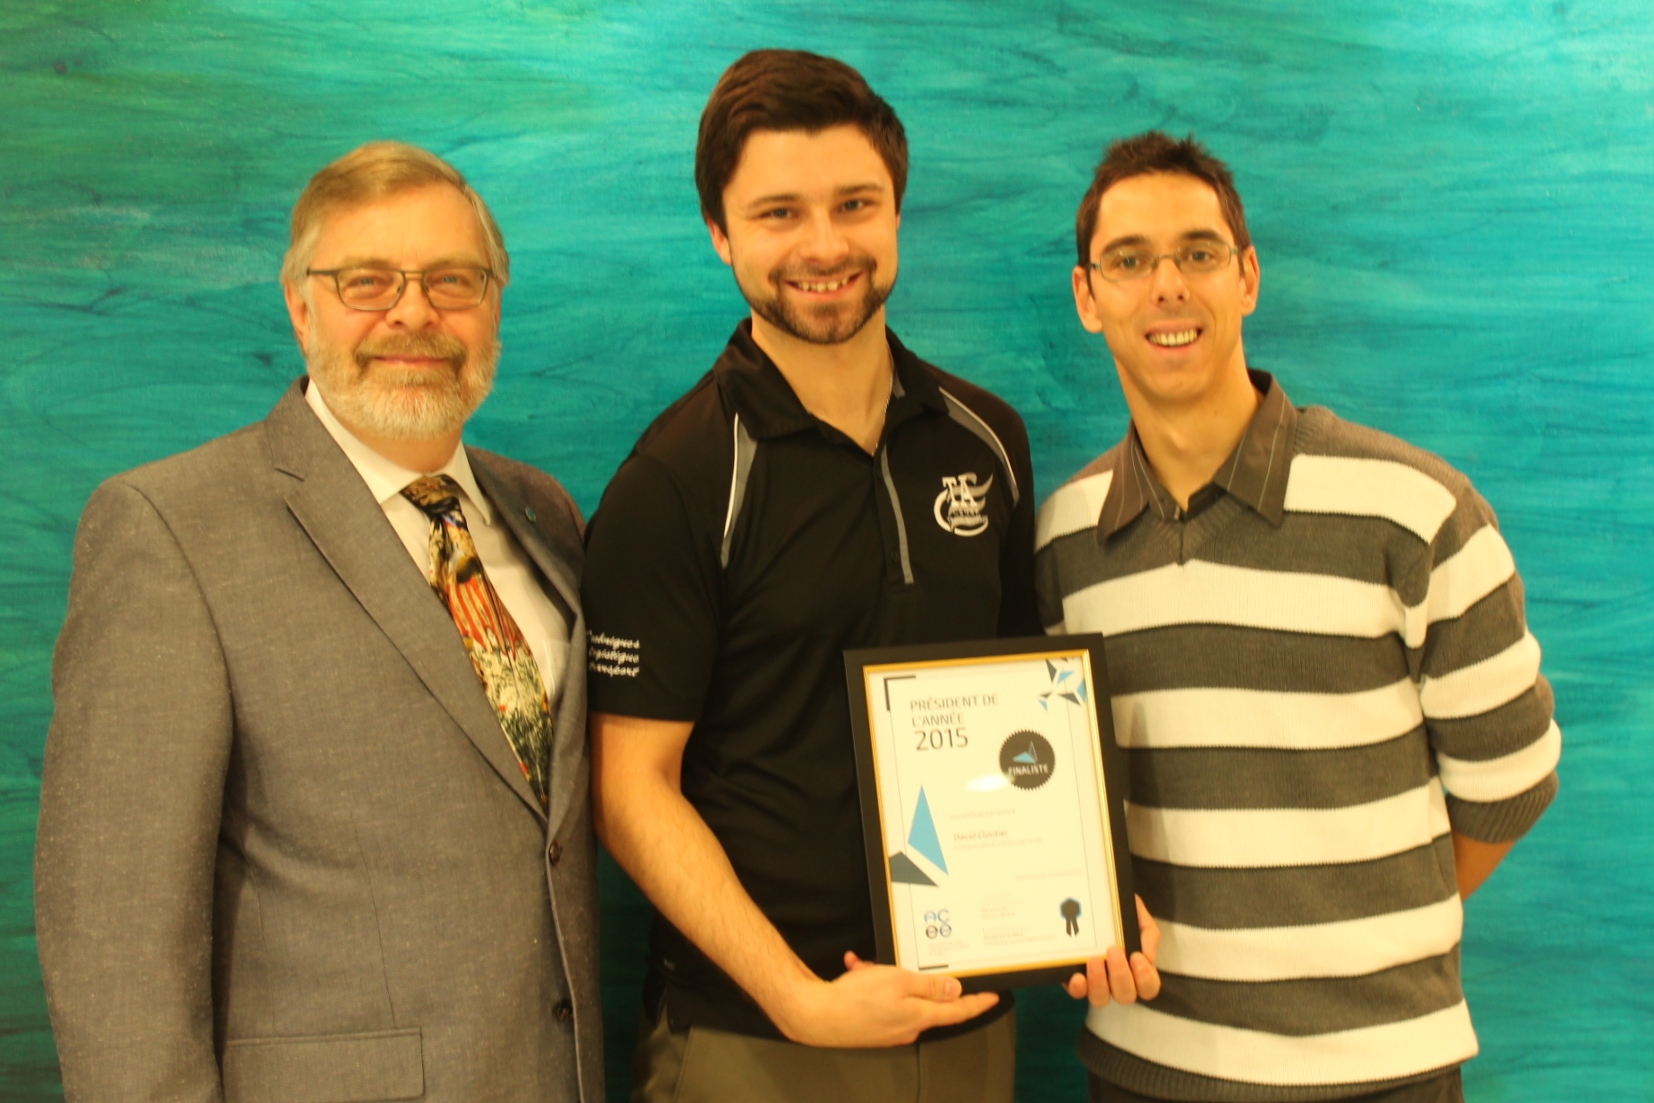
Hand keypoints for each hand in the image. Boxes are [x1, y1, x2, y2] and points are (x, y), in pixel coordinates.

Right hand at [769, 952, 999, 1047]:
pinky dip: (869, 982)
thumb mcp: (898, 981)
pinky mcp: (872, 1026)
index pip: (958, 1011)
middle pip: (925, 1000)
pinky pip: (879, 999)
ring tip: (866, 966)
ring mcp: (889, 1028)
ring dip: (884, 977)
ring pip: (898, 995)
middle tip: (897, 964)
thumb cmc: (856, 1000)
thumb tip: (955, 991)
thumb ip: (929, 986)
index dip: (978, 1002)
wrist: (815, 1016)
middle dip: (914, 978)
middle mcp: (908, 1026)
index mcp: (920, 1016)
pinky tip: (856, 970)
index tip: (994, 996)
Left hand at [1063, 895, 1160, 1006]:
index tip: (1137, 956)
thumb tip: (1148, 957)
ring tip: (1094, 960)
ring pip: (1101, 999)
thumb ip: (1148, 933)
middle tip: (1113, 951)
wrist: (1089, 898)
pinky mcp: (1075, 980)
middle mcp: (1117, 981)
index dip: (1145, 978)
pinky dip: (1079, 989)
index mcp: (1136, 969)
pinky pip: (1078, 993)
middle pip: (1126, 996)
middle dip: (1121, 975)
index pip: (1148, 987)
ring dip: (1100, 982)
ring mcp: (1095, 982)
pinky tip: (1078, 977)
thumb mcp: (1138, 914)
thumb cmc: (1118, 911)